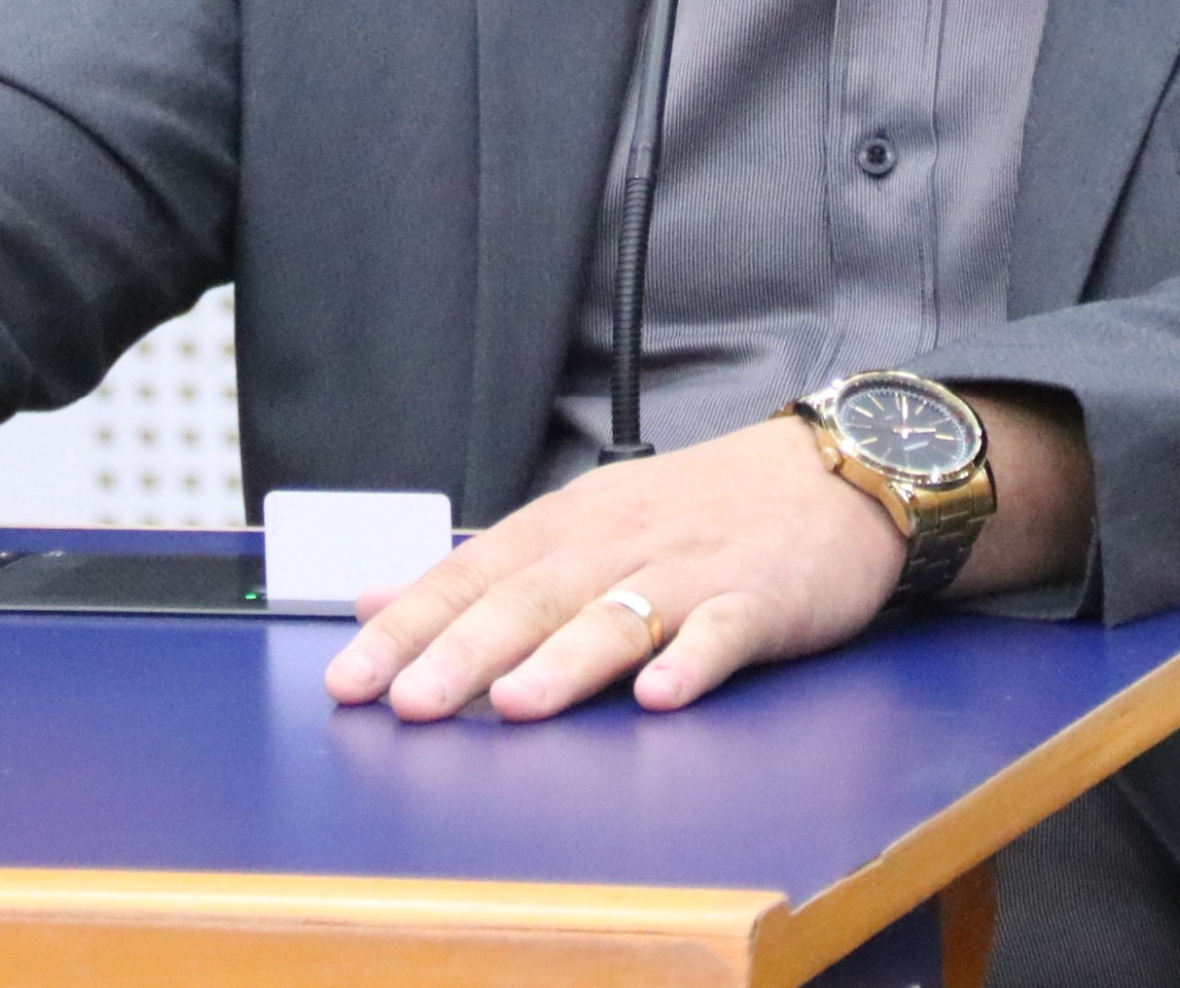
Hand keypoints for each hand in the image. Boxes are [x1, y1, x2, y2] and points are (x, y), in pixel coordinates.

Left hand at [323, 416, 902, 722]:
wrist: (829, 474)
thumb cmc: (698, 511)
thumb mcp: (582, 525)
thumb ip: (484, 570)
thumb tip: (377, 603)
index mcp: (567, 526)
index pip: (470, 574)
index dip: (409, 627)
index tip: (350, 678)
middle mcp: (618, 541)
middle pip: (531, 598)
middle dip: (464, 652)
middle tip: (408, 703)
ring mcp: (691, 568)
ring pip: (617, 614)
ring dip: (565, 660)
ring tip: (515, 705)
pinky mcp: (761, 597)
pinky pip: (724, 630)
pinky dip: (693, 660)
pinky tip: (663, 696)